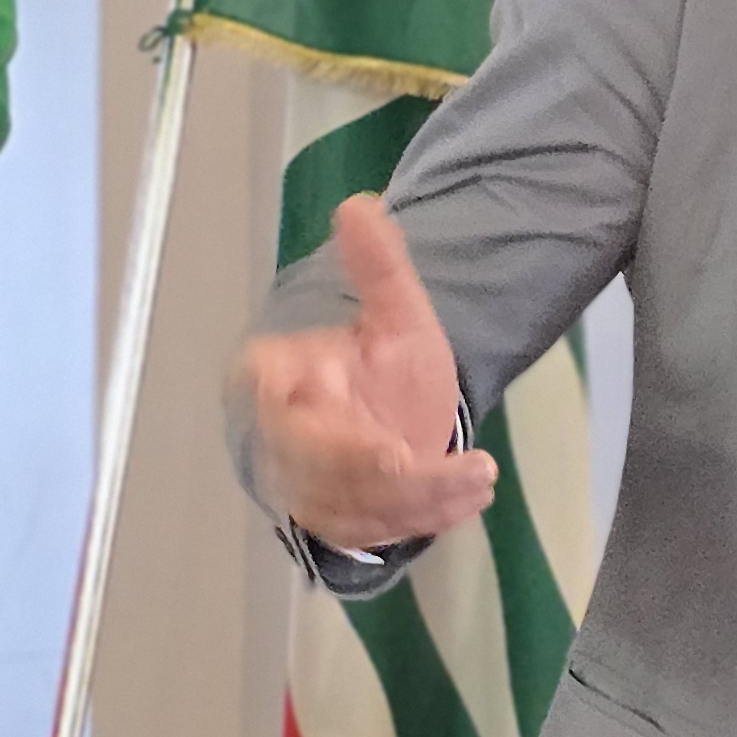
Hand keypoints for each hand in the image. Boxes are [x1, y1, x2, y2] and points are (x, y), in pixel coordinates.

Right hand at [236, 196, 499, 552]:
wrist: (405, 427)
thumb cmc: (389, 369)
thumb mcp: (397, 314)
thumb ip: (378, 266)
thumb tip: (360, 204)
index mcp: (274, 376)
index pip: (259, 387)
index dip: (284, 403)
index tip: (323, 396)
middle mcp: (280, 439)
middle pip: (309, 460)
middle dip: (365, 467)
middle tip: (414, 461)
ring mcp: (305, 490)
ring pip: (348, 503)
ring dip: (414, 497)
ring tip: (477, 476)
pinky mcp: (335, 528)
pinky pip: (373, 533)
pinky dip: (422, 519)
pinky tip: (470, 496)